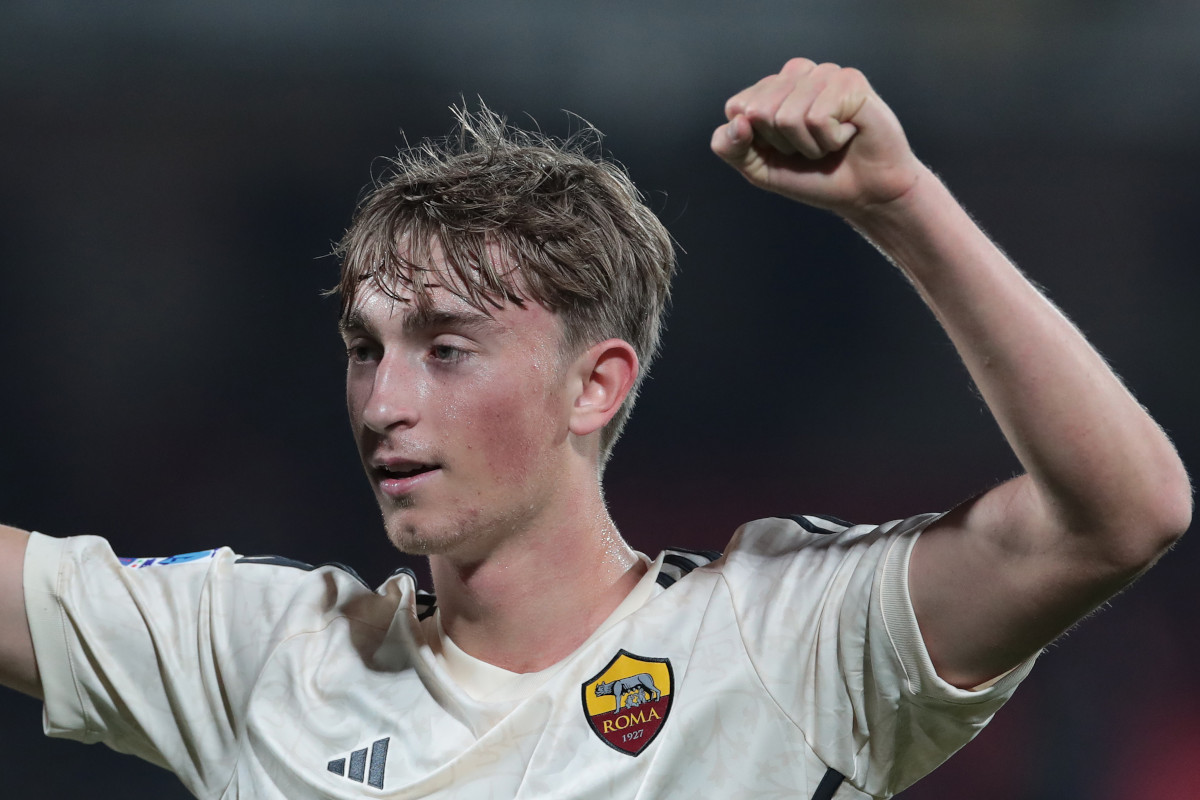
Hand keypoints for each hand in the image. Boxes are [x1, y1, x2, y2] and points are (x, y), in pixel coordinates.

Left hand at [711, 58, 924, 215]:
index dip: (756, 141)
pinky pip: (817, 118)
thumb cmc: (815, 177)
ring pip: (788, 116)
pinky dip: (829, 140)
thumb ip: (731, 148)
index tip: (783, 150)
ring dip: (809, 145)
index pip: (736, 107)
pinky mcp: (850, 80)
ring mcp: (824, 73)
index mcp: (771, 88)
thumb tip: (737, 121)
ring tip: (829, 142)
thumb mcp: (760, 169)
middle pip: (759, 111)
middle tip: (810, 147)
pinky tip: (847, 135)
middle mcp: (796, 74)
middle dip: (782, 144)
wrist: (864, 193)